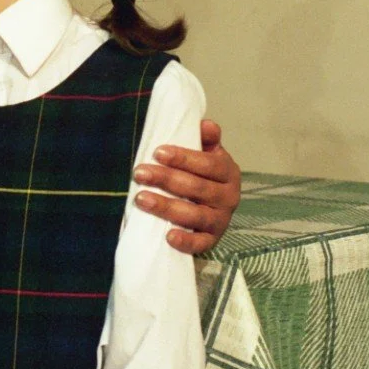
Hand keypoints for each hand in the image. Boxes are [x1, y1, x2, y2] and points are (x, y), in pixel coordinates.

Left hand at [133, 119, 240, 254]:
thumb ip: (206, 139)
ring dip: (167, 207)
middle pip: (197, 188)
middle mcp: (229, 197)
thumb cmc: (202, 177)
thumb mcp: (207, 155)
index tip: (158, 152)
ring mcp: (221, 221)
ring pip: (196, 215)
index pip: (208, 164)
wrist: (211, 210)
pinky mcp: (212, 240)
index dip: (184, 158)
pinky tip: (168, 236)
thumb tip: (206, 125)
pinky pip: (201, 244)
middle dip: (166, 179)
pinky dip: (186, 242)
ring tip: (141, 199)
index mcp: (228, 172)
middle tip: (139, 172)